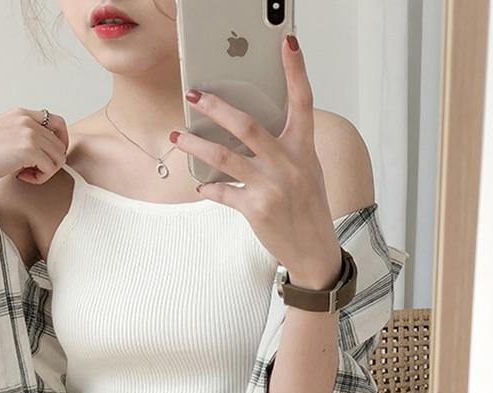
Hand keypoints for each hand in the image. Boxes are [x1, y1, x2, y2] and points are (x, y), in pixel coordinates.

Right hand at [0, 107, 69, 187]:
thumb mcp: (2, 134)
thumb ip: (22, 135)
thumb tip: (44, 148)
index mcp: (20, 114)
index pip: (58, 122)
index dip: (61, 141)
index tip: (50, 156)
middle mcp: (26, 120)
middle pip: (61, 144)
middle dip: (50, 161)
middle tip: (32, 170)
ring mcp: (29, 133)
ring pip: (59, 158)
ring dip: (46, 171)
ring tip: (26, 174)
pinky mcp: (29, 150)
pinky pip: (51, 169)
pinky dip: (40, 178)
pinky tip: (22, 177)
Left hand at [171, 34, 342, 288]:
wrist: (315, 251)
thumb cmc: (309, 209)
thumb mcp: (306, 173)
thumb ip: (285, 149)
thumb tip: (247, 130)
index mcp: (305, 150)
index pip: (303, 102)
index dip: (296, 70)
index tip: (288, 41)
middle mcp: (290, 165)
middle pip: (247, 125)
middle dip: (216, 107)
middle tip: (194, 95)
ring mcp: (272, 187)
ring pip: (224, 156)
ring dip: (195, 144)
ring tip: (177, 135)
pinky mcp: (256, 209)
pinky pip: (223, 191)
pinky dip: (208, 187)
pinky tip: (200, 184)